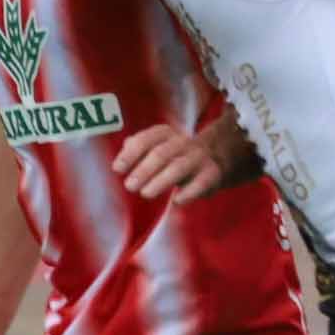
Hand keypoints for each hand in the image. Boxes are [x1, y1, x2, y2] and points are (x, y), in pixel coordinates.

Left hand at [114, 122, 251, 203]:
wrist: (216, 156)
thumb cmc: (175, 155)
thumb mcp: (156, 146)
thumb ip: (138, 148)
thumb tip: (123, 152)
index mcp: (165, 134)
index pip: (146, 139)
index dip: (130, 154)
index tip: (117, 169)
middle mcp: (182, 143)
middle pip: (161, 153)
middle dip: (143, 170)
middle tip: (129, 185)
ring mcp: (198, 158)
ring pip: (179, 167)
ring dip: (160, 181)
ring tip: (145, 193)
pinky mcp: (212, 174)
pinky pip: (201, 183)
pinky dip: (189, 192)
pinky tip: (176, 201)